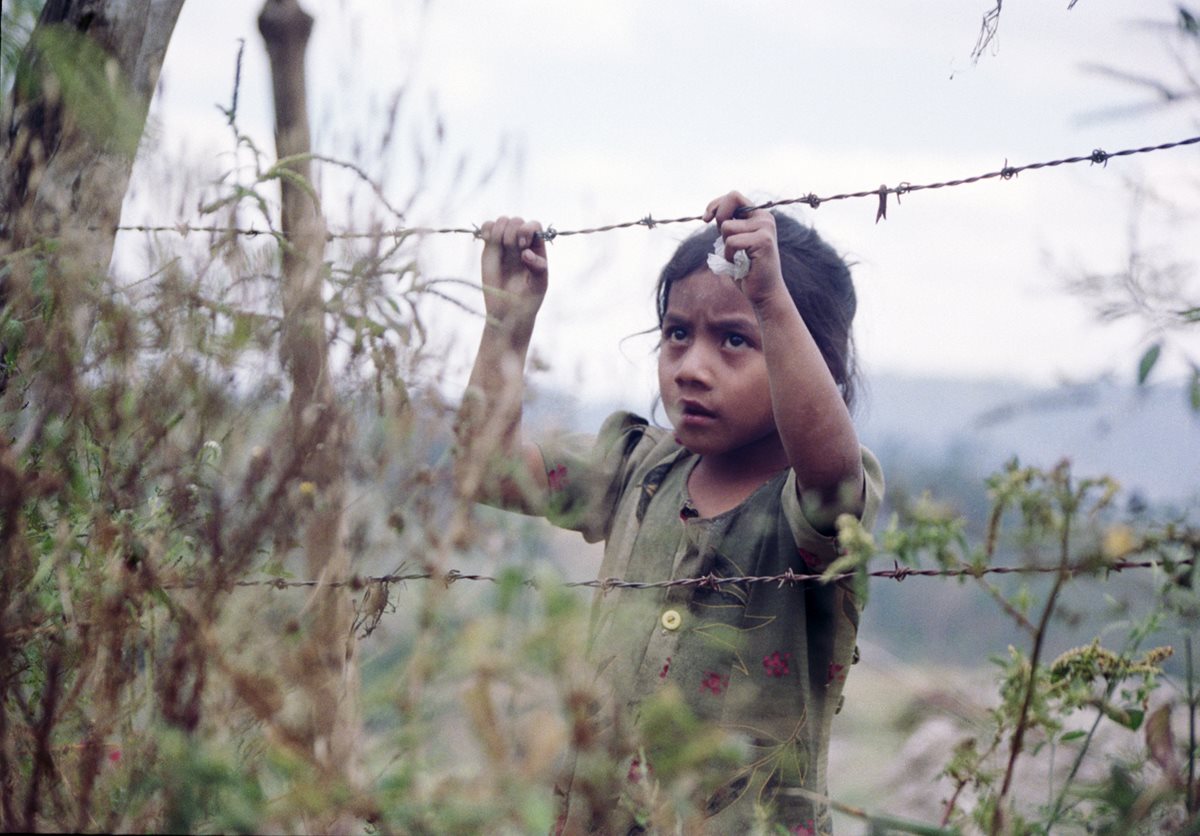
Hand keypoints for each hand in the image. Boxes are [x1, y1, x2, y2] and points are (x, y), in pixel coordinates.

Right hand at [479, 216, 547, 338]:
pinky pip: (487, 228)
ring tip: (500, 246)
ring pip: (502, 221)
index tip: (523, 244)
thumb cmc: (528, 299)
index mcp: (537, 248)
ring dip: (500, 229)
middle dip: (513, 231)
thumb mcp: (539, 285)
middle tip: (512, 248)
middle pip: (517, 221)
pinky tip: (487, 240)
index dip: (528, 229)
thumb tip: (526, 253)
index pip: (535, 226)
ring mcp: (504, 244)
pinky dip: (486, 229)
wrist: (507, 312)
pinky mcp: (489, 248)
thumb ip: (538, 268)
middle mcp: (521, 243)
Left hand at [703, 191, 784, 305]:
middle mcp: (764, 218)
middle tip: (721, 238)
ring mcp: (765, 228)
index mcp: (758, 216)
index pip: (734, 196)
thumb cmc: (746, 270)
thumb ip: (728, 227)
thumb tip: (711, 215)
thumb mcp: (733, 243)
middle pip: (732, 198)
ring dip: (725, 246)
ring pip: (727, 227)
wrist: (764, 293)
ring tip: (738, 259)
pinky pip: (731, 242)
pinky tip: (740, 264)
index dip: (716, 204)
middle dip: (719, 217)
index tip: (706, 219)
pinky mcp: (763, 240)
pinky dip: (729, 256)